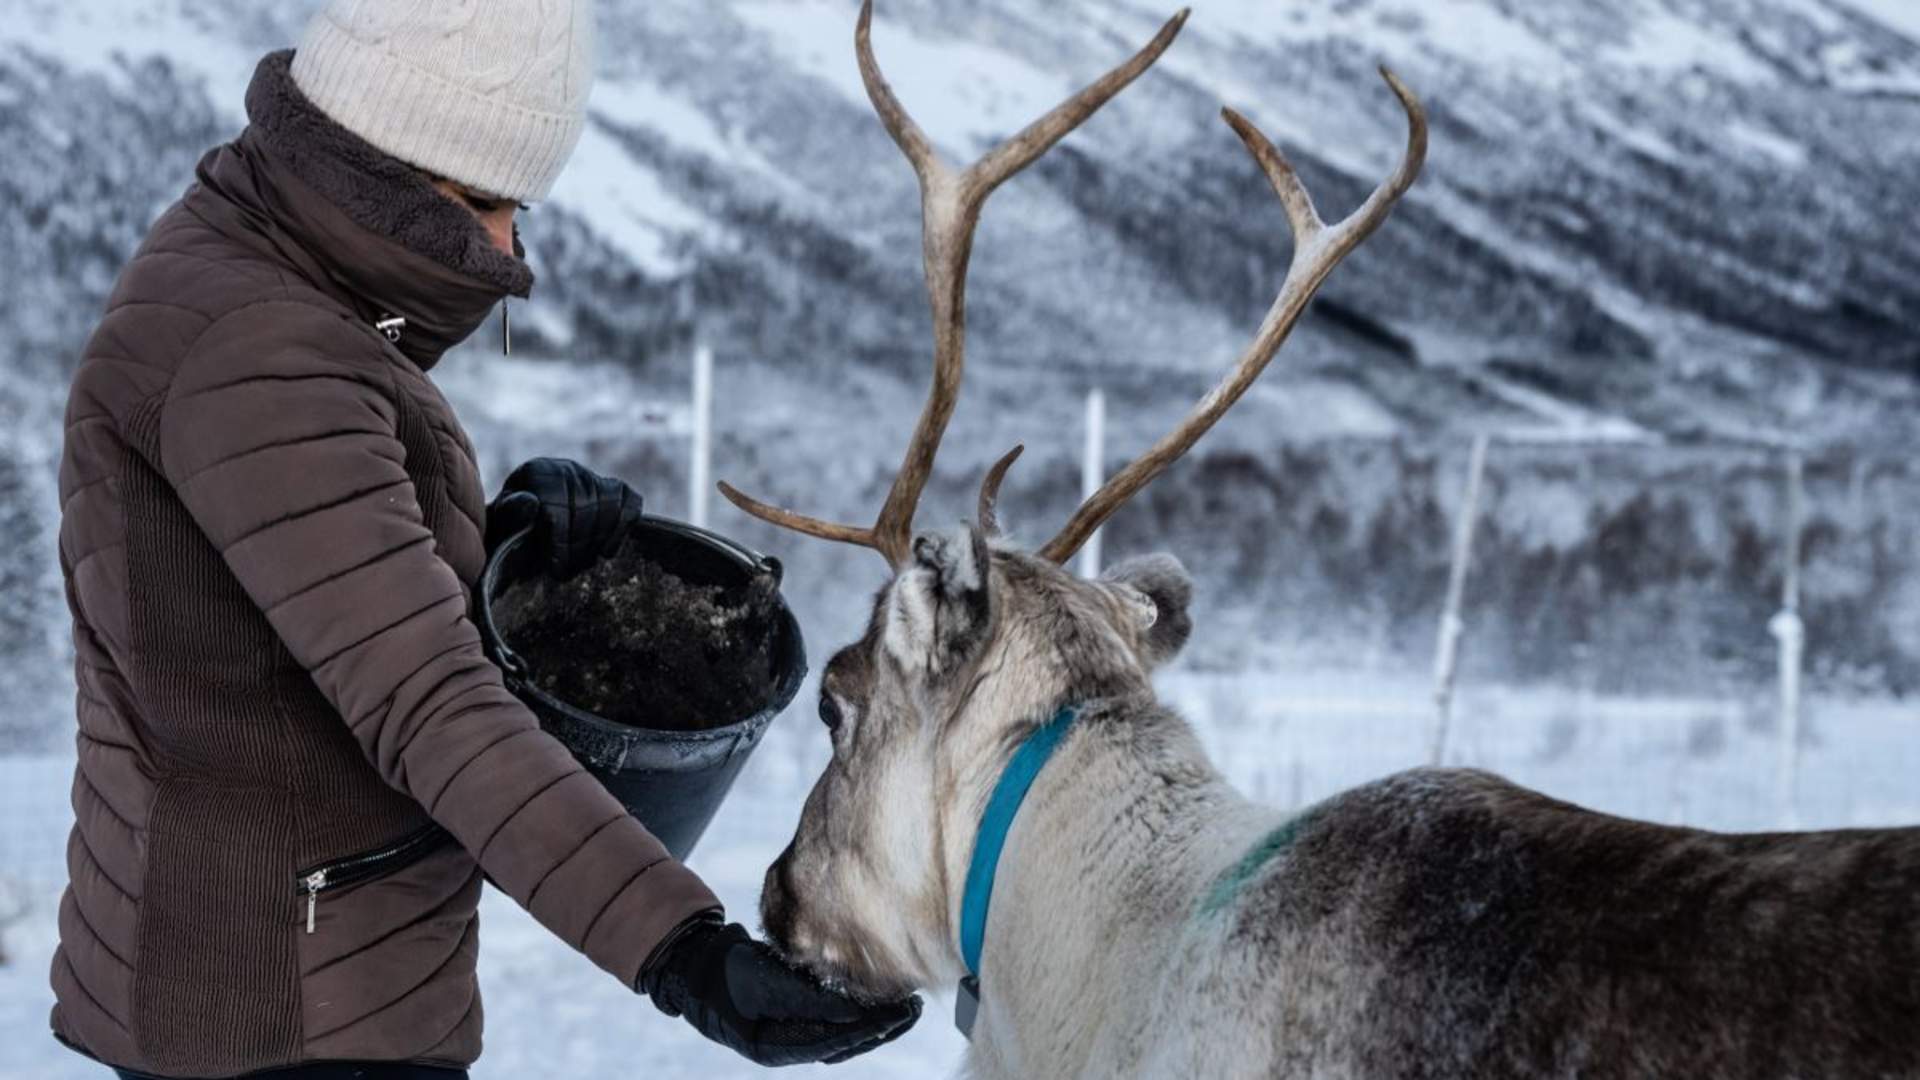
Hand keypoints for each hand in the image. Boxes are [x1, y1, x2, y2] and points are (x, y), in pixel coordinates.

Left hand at [485, 457, 643, 578]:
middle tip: (566, 574)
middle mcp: (565, 468)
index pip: (557, 507)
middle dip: (578, 548)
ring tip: (581, 564)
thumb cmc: (510, 534)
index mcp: (534, 473)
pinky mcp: (613, 488)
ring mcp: (591, 477)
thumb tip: (531, 503)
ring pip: (609, 507)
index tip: (555, 570)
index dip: (559, 543)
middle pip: (585, 509)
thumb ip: (511, 515)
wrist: (524, 534)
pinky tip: (606, 552)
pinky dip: (621, 529)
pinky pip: (629, 502)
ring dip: (597, 542)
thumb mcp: (501, 529)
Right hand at [639, 915, 922, 1066]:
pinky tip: (884, 996)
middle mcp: (789, 1043)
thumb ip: (803, 998)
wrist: (698, 967)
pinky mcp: (798, 1013)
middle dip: (882, 1027)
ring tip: (910, 1004)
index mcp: (776, 1046)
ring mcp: (793, 1030)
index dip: (867, 1029)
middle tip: (915, 1008)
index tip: (898, 1014)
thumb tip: (851, 1010)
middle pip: (846, 1042)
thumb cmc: (725, 973)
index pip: (833, 1041)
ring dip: (878, 1020)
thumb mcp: (761, 980)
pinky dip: (861, 1009)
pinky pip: (836, 1018)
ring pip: (845, 1032)